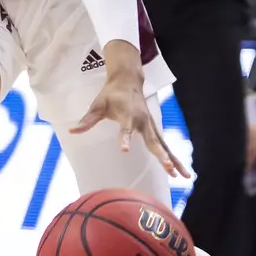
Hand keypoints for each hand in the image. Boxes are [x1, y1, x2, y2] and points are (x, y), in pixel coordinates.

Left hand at [72, 43, 189, 177]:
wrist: (129, 79)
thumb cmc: (111, 93)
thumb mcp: (97, 105)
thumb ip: (87, 120)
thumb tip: (72, 131)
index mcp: (128, 115)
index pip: (126, 129)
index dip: (125, 139)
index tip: (124, 150)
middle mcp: (143, 121)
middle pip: (153, 141)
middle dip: (161, 154)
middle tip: (168, 167)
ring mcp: (151, 125)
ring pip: (164, 145)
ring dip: (173, 160)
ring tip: (183, 176)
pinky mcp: (154, 128)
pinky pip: (165, 145)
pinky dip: (173, 157)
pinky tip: (180, 171)